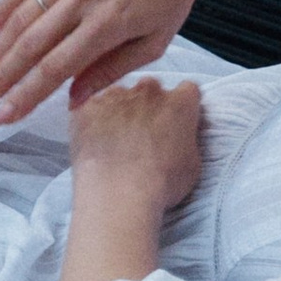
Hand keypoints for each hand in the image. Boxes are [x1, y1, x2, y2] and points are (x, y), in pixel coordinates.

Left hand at [68, 74, 205, 212]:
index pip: (187, 92)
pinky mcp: (88, 104)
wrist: (119, 191)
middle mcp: (148, 90)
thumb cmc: (159, 184)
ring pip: (120, 95)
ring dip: (120, 110)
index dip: (182, 107)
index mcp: (179, 103)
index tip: (175, 121)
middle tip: (144, 134)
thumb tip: (179, 136)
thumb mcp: (192, 165)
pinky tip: (95, 142)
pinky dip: (94, 118)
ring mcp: (115, 94)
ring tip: (116, 142)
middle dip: (149, 106)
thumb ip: (187, 139)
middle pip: (151, 89)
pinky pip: (92, 105)